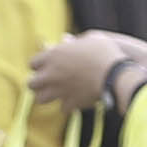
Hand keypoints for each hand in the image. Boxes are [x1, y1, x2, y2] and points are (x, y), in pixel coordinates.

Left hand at [27, 29, 146, 112]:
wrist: (115, 73)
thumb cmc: (104, 52)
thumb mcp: (89, 38)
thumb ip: (73, 41)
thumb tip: (66, 39)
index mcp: (52, 56)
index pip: (32, 63)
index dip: (39, 65)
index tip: (46, 66)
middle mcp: (51, 74)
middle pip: (31, 83)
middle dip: (38, 83)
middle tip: (47, 82)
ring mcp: (59, 91)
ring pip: (40, 99)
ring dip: (47, 96)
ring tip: (56, 94)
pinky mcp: (70, 103)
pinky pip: (62, 108)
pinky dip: (68, 106)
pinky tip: (75, 101)